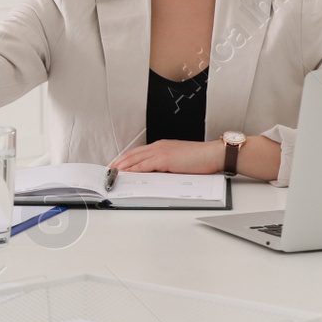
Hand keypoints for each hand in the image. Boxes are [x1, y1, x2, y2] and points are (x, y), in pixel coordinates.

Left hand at [108, 139, 224, 174]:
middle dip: (119, 162)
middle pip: (132, 154)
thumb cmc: (201, 159)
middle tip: (108, 170)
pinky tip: (126, 174)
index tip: (117, 166)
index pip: (138, 152)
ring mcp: (160, 151)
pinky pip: (144, 165)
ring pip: (135, 159)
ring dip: (122, 167)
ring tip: (112, 174)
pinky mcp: (164, 159)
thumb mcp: (179, 161)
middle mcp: (158, 146)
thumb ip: (167, 166)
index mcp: (162, 146)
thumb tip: (156, 175)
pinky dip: (133, 170)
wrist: (213, 154)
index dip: (125, 159)